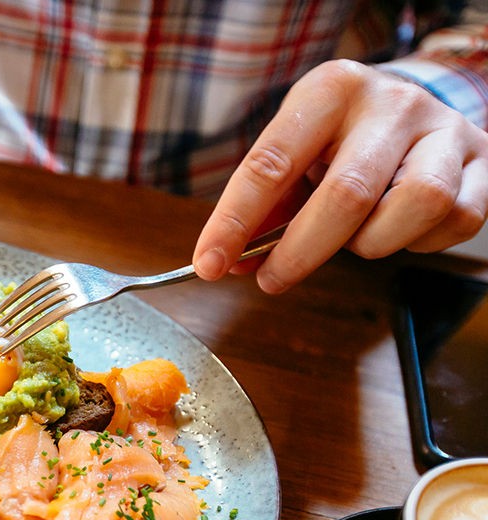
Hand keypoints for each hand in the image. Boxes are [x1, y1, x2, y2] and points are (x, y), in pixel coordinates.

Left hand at [192, 59, 487, 292]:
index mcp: (329, 91)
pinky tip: (398, 229)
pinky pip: (454, 220)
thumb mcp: (296, 155)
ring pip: (413, 206)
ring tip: (355, 236)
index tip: (209, 264)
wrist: (417, 109)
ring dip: (372, 242)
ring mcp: (443, 130)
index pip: (272, 163)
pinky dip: (418, 242)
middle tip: (272, 279)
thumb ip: (263, 209)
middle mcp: (391, 103)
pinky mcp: (483, 162)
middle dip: (301, 251)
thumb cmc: (341, 140)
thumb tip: (230, 263)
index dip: (235, 221)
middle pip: (346, 194)